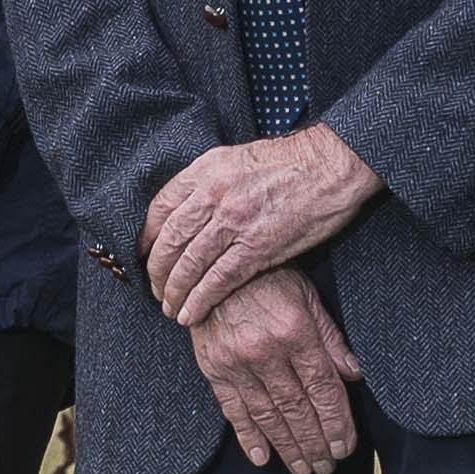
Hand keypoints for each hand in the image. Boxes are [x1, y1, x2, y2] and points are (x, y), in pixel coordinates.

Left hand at [142, 125, 383, 325]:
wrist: (331, 165)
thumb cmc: (290, 162)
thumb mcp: (237, 159)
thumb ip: (210, 182)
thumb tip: (190, 209)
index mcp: (206, 170)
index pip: (160, 209)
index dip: (147, 238)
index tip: (143, 256)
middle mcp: (213, 194)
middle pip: (169, 241)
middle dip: (156, 271)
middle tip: (155, 290)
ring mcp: (234, 221)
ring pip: (190, 264)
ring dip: (174, 291)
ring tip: (169, 308)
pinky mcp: (258, 246)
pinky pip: (218, 280)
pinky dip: (200, 300)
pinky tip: (191, 314)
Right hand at [190, 266, 362, 473]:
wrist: (212, 264)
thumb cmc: (268, 277)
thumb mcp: (307, 296)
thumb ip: (330, 338)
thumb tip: (353, 374)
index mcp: (295, 332)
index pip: (322, 388)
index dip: (336, 422)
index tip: (345, 447)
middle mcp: (266, 352)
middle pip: (297, 409)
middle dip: (315, 443)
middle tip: (326, 468)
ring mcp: (236, 362)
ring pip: (268, 415)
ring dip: (288, 447)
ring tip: (303, 469)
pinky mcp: (213, 367)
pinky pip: (232, 409)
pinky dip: (247, 436)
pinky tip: (261, 457)